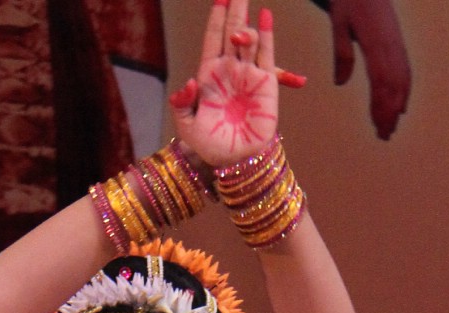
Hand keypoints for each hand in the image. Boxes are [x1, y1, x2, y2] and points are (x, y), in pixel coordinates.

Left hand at [169, 0, 305, 171]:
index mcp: (209, 75)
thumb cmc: (208, 145)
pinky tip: (266, 16)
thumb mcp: (186, 125)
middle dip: (235, 9)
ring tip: (240, 31)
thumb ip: (181, 103)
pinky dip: (267, 34)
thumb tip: (188, 83)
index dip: (216, 19)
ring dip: (244, 29)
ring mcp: (248, 74)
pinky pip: (267, 53)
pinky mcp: (266, 83)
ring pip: (248, 40)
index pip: (212, 39)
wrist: (235, 161)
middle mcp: (230, 70)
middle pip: (231, 31)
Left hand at [327, 0, 411, 140]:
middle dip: (390, 112)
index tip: (378, 125)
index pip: (381, 80)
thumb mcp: (338, 22)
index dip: (381, 105)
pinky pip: (405, 71)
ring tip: (391, 128)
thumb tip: (340, 84)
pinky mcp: (398, 44)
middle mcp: (391, 44)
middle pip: (394, 85)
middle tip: (385, 136)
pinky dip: (404, 91)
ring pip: (402, 80)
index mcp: (376, 40)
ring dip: (397, 106)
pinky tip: (401, 107)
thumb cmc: (348, 1)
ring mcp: (397, 44)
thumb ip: (341, 52)